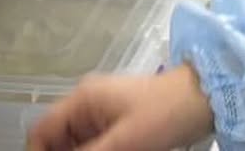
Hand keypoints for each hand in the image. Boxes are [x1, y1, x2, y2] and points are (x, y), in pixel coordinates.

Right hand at [26, 66, 212, 150]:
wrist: (204, 98)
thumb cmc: (162, 115)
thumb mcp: (122, 143)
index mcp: (82, 99)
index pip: (40, 131)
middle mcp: (87, 103)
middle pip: (57, 142)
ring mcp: (103, 113)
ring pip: (76, 146)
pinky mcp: (118, 124)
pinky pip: (95, 145)